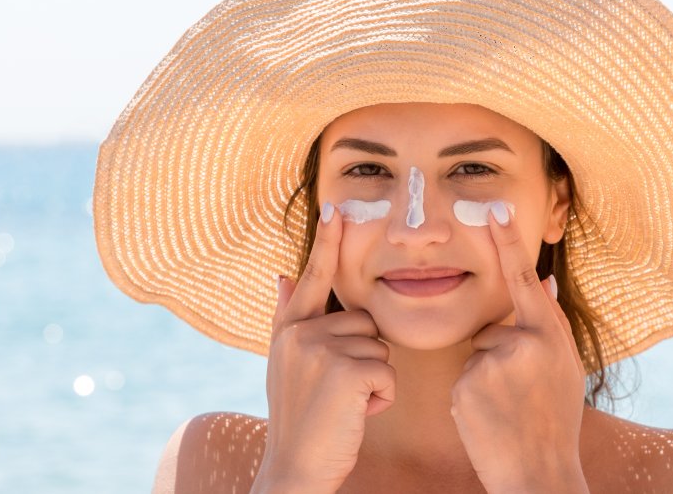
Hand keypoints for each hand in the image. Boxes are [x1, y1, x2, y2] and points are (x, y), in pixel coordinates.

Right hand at [253, 202, 395, 493]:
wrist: (296, 466)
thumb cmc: (300, 417)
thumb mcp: (286, 364)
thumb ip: (289, 318)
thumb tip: (284, 274)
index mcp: (291, 329)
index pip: (315, 277)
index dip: (326, 243)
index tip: (336, 207)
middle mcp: (302, 333)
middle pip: (366, 322)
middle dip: (366, 357)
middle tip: (340, 391)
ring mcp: (322, 350)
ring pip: (381, 348)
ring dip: (374, 379)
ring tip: (345, 404)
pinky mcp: (347, 371)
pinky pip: (387, 371)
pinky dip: (382, 396)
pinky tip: (357, 412)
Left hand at [450, 201, 588, 492]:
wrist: (539, 471)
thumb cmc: (554, 420)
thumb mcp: (566, 369)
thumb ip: (549, 325)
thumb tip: (540, 281)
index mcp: (551, 335)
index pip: (524, 279)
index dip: (509, 243)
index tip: (494, 209)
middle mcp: (524, 342)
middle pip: (492, 330)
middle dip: (498, 356)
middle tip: (522, 395)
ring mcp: (494, 362)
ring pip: (476, 355)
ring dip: (485, 378)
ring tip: (507, 409)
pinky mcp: (468, 383)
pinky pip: (462, 377)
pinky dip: (471, 396)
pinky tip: (490, 417)